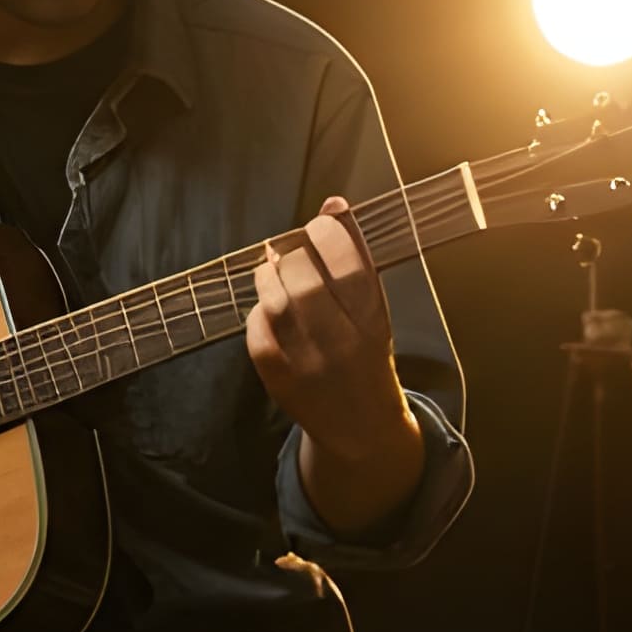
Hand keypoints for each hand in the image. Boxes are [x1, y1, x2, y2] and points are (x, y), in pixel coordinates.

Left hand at [247, 195, 413, 459]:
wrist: (361, 429)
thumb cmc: (366, 355)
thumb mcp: (374, 311)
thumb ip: (354, 258)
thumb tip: (334, 202)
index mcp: (373, 321)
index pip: (347, 263)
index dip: (327, 232)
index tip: (320, 222)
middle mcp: (342, 343)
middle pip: (305, 279)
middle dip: (293, 254)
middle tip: (292, 250)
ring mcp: (307, 363)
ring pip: (275, 301)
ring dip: (269, 275)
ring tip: (275, 270)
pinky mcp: (277, 379)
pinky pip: (257, 329)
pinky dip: (259, 311)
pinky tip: (269, 309)